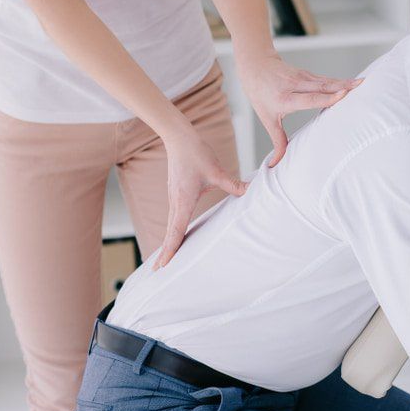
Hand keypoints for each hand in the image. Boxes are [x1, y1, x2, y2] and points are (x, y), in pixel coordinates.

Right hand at [155, 128, 247, 268]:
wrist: (179, 138)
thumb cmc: (196, 154)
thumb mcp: (217, 171)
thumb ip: (233, 185)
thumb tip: (251, 192)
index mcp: (183, 200)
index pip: (176, 231)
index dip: (170, 249)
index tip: (163, 265)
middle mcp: (175, 202)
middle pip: (170, 233)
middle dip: (165, 253)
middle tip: (158, 272)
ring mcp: (174, 198)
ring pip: (171, 225)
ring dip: (169, 242)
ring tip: (166, 259)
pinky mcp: (176, 193)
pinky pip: (174, 216)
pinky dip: (173, 229)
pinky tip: (178, 235)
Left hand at [237, 51, 360, 166]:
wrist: (255, 66)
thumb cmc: (261, 94)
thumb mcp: (267, 118)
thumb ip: (277, 140)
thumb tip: (276, 164)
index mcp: (285, 99)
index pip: (309, 98)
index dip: (327, 97)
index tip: (342, 94)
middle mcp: (296, 86)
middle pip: (322, 86)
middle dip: (342, 86)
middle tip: (360, 86)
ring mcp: (303, 77)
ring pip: (327, 80)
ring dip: (345, 82)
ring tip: (363, 83)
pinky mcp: (309, 74)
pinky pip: (326, 79)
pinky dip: (340, 82)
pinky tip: (354, 84)